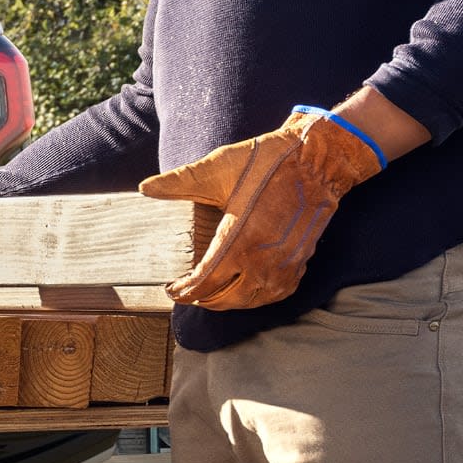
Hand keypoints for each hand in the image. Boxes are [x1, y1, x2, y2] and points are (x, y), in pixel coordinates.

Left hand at [143, 109, 386, 309]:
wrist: (318, 161)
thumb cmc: (268, 161)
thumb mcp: (218, 167)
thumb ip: (179, 181)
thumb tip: (145, 188)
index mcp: (239, 240)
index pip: (204, 283)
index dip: (184, 292)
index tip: (172, 289)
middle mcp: (262, 260)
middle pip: (224, 299)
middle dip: (202, 299)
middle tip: (187, 293)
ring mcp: (284, 265)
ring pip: (250, 301)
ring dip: (227, 302)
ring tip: (210, 294)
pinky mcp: (300, 262)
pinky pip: (275, 294)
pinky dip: (256, 298)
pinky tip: (243, 290)